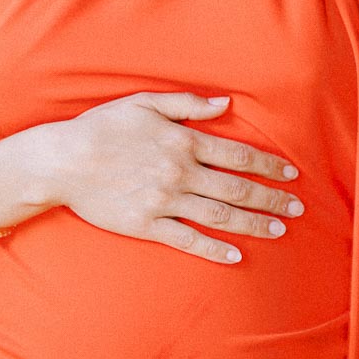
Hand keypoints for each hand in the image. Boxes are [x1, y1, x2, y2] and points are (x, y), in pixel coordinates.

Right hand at [49, 91, 303, 263]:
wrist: (62, 160)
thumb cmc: (101, 127)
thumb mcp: (144, 103)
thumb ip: (187, 104)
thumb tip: (225, 104)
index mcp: (182, 141)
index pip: (237, 155)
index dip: (267, 166)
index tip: (290, 175)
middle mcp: (179, 173)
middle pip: (236, 188)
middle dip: (270, 199)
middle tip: (296, 208)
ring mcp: (164, 201)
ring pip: (219, 215)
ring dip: (252, 224)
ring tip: (277, 230)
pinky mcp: (147, 225)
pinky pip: (187, 239)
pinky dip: (214, 248)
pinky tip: (235, 255)